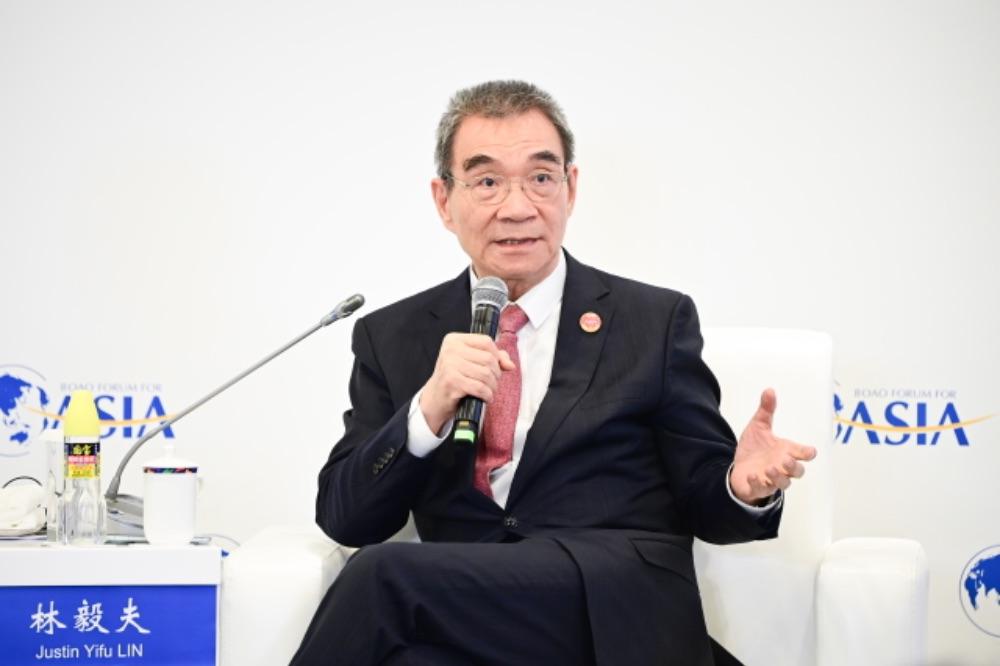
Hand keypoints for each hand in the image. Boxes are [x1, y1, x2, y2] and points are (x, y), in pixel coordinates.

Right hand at [419, 333, 514, 434]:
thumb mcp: (471, 361)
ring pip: (486, 373)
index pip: (486, 342)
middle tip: (492, 382)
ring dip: (493, 386)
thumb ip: (492, 357)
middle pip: (488, 358)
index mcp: (454, 340)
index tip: (498, 367)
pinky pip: (480, 387)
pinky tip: (485, 397)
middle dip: (496, 374)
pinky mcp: (452, 382)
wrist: (435, 398)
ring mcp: (449, 365)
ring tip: (489, 391)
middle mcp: (450, 349)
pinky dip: (487, 395)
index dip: (497, 356)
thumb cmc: (455, 378)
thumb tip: (510, 364)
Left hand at [730, 389, 816, 504]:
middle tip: (785, 460)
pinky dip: (757, 484)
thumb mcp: (758, 427)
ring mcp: (771, 479)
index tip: (809, 451)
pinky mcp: (758, 488)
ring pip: (783, 484)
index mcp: (786, 451)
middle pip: (797, 472)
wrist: (739, 467)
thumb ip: (766, 410)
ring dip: (778, 477)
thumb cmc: (754, 449)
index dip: (807, 453)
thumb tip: (769, 390)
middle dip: (794, 467)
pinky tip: (752, 475)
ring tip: (770, 469)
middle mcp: (782, 467)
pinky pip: (760, 489)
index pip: (803, 453)